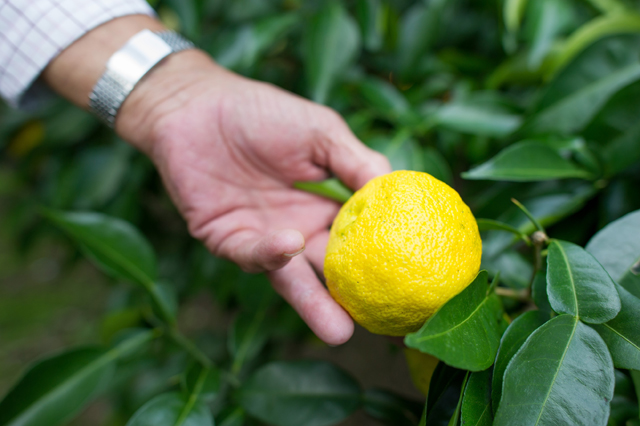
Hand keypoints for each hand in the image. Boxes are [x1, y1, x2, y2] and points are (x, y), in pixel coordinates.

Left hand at [117, 50, 390, 344]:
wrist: (197, 104)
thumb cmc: (262, 114)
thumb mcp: (322, 131)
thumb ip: (357, 161)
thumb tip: (399, 189)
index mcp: (325, 208)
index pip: (361, 243)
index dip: (385, 262)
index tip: (414, 284)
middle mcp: (298, 231)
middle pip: (331, 272)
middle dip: (354, 301)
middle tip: (384, 329)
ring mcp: (264, 239)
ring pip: (292, 277)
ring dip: (314, 303)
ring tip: (340, 331)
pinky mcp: (228, 239)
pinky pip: (252, 253)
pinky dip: (271, 252)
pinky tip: (291, 243)